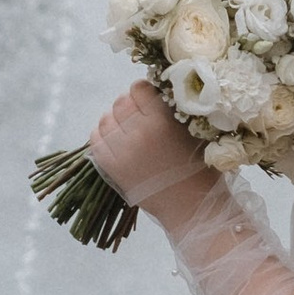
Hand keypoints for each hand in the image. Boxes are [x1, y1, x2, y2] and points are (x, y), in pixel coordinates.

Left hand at [87, 77, 197, 211]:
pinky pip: (95, 139)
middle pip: (120, 102)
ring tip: (129, 130)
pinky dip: (104, 135)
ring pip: (105, 119)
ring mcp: (120, 151)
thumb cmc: (198, 169)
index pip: (139, 88)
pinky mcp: (110, 167)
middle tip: (141, 116)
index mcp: (160, 122)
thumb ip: (174, 110)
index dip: (144, 92)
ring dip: (116, 120)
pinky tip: (117, 141)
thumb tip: (156, 91)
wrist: (189, 206)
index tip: (150, 99)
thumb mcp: (195, 132)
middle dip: (130, 105)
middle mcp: (137, 133)